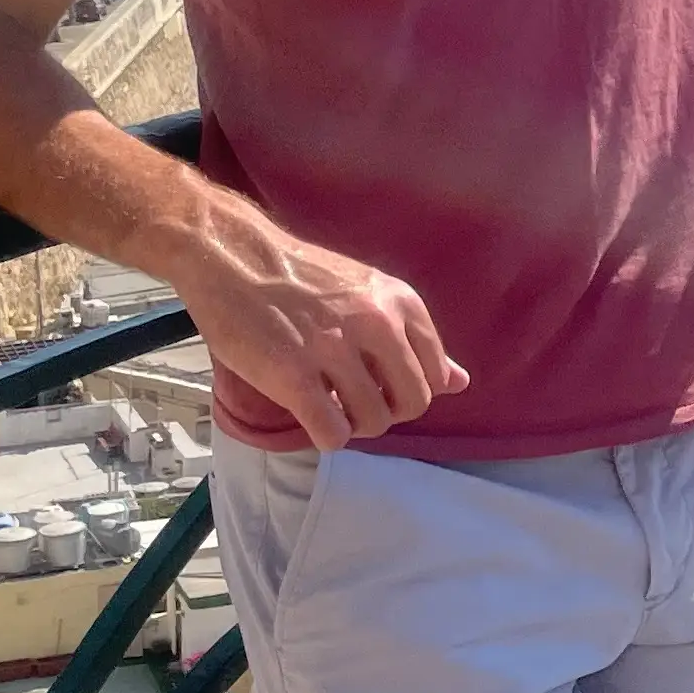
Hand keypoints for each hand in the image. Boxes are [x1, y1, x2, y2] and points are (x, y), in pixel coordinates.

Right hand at [157, 194, 467, 450]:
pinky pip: (333, 432)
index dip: (409, 388)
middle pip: (413, 403)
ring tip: (329, 405)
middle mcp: (376, 322)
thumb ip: (414, 339)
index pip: (436, 374)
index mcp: (401, 301)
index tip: (378, 382)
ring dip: (354, 425)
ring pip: (375, 422)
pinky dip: (327, 437)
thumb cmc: (300, 277)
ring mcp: (334, 349)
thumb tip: (461, 382)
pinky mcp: (292, 375)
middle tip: (354, 400)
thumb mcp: (369, 293)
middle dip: (386, 412)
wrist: (232, 255)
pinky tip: (311, 417)